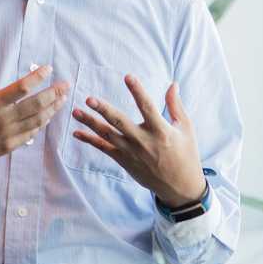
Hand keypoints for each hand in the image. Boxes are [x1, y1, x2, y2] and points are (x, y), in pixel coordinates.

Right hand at [0, 59, 67, 186]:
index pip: (22, 88)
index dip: (38, 77)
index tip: (48, 69)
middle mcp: (2, 120)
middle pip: (37, 104)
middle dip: (55, 93)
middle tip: (66, 85)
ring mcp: (6, 135)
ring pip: (37, 120)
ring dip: (53, 109)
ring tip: (62, 99)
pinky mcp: (7, 147)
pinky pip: (30, 134)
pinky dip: (41, 124)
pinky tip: (47, 116)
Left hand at [72, 75, 205, 207]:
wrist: (179, 186)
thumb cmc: (185, 154)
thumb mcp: (186, 128)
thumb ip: (176, 105)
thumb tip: (172, 84)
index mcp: (161, 131)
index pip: (147, 107)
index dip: (137, 91)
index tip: (128, 77)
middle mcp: (143, 141)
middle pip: (120, 122)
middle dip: (103, 110)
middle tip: (89, 99)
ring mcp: (131, 152)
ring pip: (107, 135)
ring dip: (90, 123)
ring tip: (76, 112)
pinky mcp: (124, 161)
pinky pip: (104, 149)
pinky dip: (90, 141)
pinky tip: (77, 133)